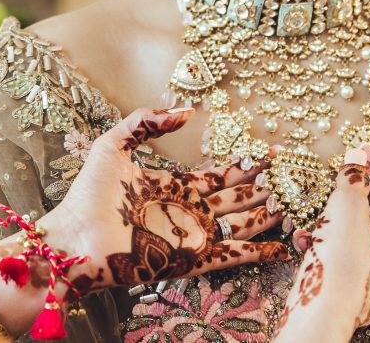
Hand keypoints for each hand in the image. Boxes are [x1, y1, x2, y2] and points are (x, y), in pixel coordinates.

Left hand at [40, 107, 289, 295]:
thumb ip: (146, 122)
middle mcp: (187, 212)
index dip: (242, 166)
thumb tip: (186, 110)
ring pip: (239, 225)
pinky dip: (258, 253)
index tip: (267, 154)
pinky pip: (231, 256)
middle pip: (235, 199)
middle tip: (291, 176)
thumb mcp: (114, 144)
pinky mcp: (191, 259)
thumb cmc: (89, 193)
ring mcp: (191, 236)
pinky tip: (282, 247)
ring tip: (293, 202)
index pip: (217, 176)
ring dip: (266, 214)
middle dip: (262, 188)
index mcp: (172, 187)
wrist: (76, 235)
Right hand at [273, 145, 369, 339]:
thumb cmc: (343, 255)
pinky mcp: (364, 292)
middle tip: (341, 176)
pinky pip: (350, 257)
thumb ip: (353, 176)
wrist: (325, 309)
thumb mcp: (346, 204)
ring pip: (362, 236)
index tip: (358, 150)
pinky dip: (331, 245)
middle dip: (356, 193)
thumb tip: (357, 157)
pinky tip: (308, 241)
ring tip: (315, 214)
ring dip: (336, 220)